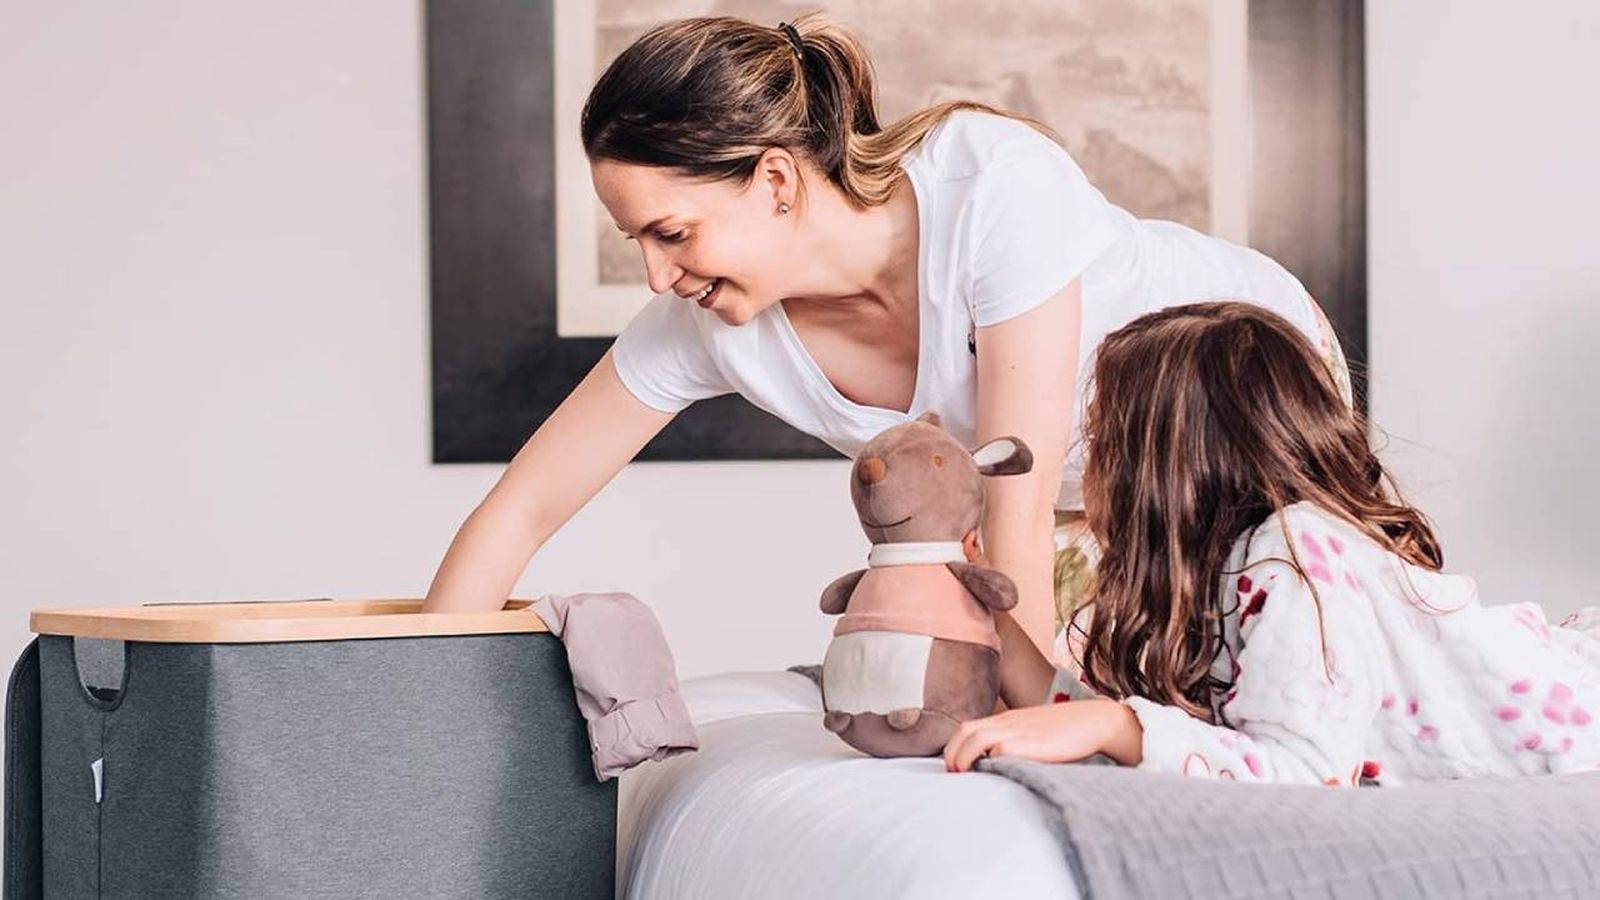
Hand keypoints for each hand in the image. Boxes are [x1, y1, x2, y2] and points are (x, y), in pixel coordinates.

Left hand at [942, 698, 1142, 771]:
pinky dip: (992, 760)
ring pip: (977, 737)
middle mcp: (1010, 722)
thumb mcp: (1035, 729)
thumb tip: (997, 761)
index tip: (954, 766)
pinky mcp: (1034, 743)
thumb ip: (1016, 739)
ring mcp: (1021, 731)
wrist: (1097, 721)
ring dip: (963, 757)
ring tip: (962, 775)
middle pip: (966, 730)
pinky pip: (1003, 749)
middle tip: (953, 773)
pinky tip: (992, 773)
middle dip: (952, 753)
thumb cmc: (1067, 730)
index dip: (954, 746)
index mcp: (1008, 718)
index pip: (968, 727)